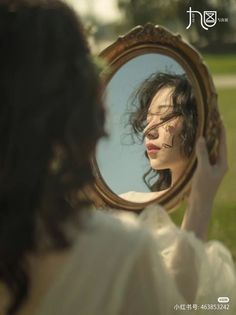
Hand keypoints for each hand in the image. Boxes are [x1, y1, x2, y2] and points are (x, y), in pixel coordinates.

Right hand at [182, 122, 227, 238]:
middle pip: (217, 144)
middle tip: (209, 119)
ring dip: (207, 139)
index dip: (220, 129)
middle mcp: (219, 163)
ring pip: (210, 149)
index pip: (222, 142)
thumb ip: (203, 154)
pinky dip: (201, 148)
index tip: (218, 117)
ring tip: (203, 127)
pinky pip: (204, 155)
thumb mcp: (203, 169)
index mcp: (222, 162)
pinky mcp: (205, 170)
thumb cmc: (203, 187)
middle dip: (214, 132)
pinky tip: (195, 143)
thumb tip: (202, 138)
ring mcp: (212, 166)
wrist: (200, 203)